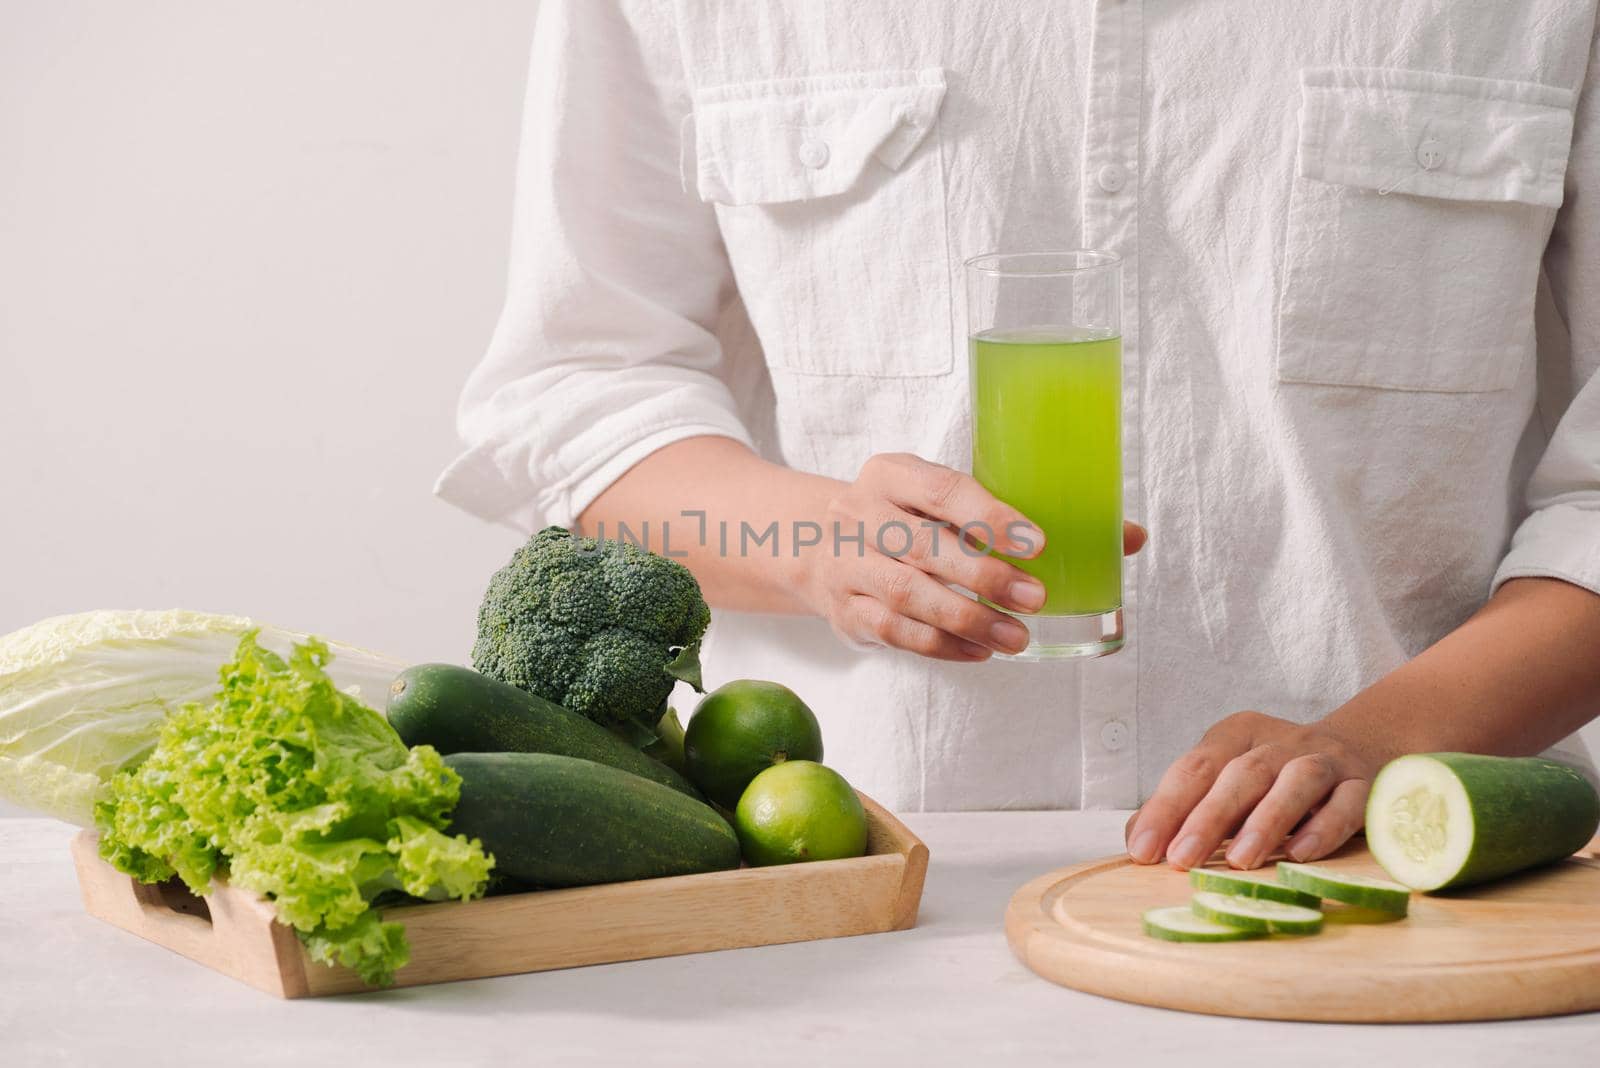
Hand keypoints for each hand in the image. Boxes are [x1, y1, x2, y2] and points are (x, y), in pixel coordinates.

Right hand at [803, 453, 1145, 660]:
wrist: (811, 541)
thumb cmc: (906, 517)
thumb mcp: (945, 498)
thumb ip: (1022, 512)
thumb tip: (1129, 537)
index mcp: (891, 473)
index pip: (941, 490)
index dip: (990, 516)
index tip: (1038, 543)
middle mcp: (859, 513)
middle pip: (922, 547)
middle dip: (983, 576)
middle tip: (1035, 598)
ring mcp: (846, 564)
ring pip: (905, 595)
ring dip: (966, 620)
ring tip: (1017, 639)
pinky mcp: (845, 610)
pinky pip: (893, 632)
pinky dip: (940, 646)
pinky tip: (980, 654)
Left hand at [1123, 711, 1386, 870]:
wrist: (1364, 748)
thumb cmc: (1277, 778)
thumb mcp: (1228, 780)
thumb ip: (1186, 806)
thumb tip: (1137, 841)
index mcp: (1237, 734)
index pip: (1194, 768)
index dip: (1165, 808)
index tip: (1142, 851)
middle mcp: (1280, 741)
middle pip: (1240, 774)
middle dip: (1207, 817)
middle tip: (1182, 859)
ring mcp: (1326, 759)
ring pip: (1295, 782)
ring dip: (1266, 821)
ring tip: (1239, 860)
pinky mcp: (1365, 784)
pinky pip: (1346, 803)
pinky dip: (1324, 828)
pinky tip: (1301, 855)